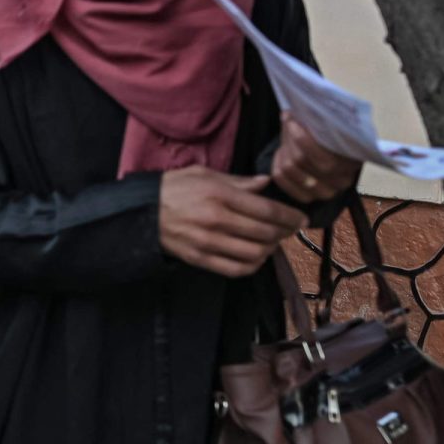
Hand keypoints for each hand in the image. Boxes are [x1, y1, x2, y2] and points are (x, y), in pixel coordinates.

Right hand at [158, 167, 305, 278]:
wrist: (142, 211)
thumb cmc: (174, 188)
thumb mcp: (204, 174)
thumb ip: (238, 181)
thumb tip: (266, 183)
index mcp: (219, 195)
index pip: (266, 210)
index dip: (290, 216)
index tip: (301, 218)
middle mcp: (216, 220)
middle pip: (265, 232)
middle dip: (284, 232)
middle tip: (289, 229)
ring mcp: (208, 242)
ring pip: (255, 253)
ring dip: (270, 249)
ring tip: (272, 241)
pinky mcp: (201, 259)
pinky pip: (237, 269)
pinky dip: (253, 265)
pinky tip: (256, 256)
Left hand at [271, 115, 361, 204]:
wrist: (332, 154)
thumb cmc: (334, 137)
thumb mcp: (334, 128)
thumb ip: (319, 121)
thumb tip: (295, 110)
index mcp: (352, 164)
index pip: (324, 160)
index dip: (303, 140)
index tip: (293, 120)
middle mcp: (341, 182)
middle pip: (301, 161)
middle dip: (290, 138)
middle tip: (288, 121)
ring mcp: (324, 193)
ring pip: (289, 168)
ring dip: (284, 147)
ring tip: (287, 134)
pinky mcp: (307, 197)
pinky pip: (281, 178)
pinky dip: (277, 162)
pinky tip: (283, 152)